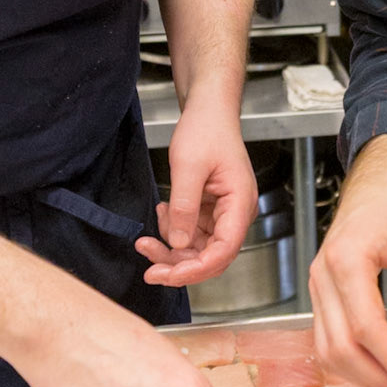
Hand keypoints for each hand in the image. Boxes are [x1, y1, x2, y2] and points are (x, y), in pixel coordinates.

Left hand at [136, 95, 256, 287]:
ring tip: (147, 240)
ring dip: (172, 249)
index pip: (223, 251)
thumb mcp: (188, 166)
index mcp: (240, 204)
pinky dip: (173, 230)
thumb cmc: (206, 130)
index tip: (167, 275)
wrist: (208, 111)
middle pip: (210, 256)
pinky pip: (192, 232)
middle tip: (149, 268)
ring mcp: (224, 213)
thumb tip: (179, 243)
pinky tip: (161, 213)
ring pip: (199, 248)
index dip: (196, 269)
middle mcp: (236, 214)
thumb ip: (184, 207)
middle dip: (179, 265)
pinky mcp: (211, 210)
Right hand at [309, 136, 386, 386]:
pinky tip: (381, 367)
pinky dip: (352, 362)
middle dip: (377, 378)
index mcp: (347, 260)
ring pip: (328, 350)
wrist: (374, 188)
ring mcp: (317, 289)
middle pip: (340, 347)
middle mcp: (323, 278)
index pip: (365, 326)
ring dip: (362, 376)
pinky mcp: (320, 298)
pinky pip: (327, 341)